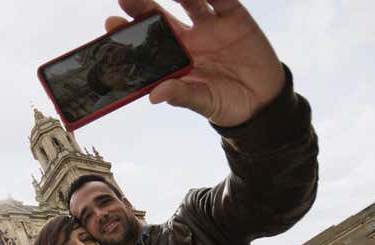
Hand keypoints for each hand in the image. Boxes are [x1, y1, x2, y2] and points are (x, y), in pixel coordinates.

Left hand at [105, 0, 284, 126]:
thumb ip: (182, 96)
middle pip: (160, 17)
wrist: (263, 101)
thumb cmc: (227, 105)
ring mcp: (210, 26)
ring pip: (188, 0)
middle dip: (142, 5)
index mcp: (173, 61)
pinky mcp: (234, 17)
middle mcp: (187, 40)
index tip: (110, 22)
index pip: (146, 44)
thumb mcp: (204, 103)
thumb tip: (155, 95)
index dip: (129, 33)